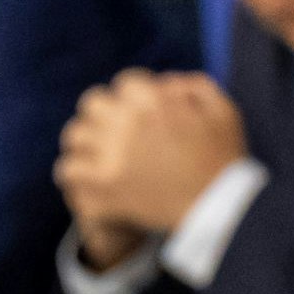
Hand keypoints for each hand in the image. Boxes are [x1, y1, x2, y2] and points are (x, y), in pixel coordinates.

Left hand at [54, 70, 245, 257]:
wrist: (220, 210)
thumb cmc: (225, 159)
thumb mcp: (222, 110)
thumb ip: (194, 86)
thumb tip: (165, 83)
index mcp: (153, 101)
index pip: (125, 84)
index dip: (134, 97)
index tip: (140, 114)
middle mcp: (127, 124)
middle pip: (92, 104)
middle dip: (103, 114)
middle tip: (111, 132)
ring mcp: (112, 157)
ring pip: (75, 136)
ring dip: (85, 143)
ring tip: (94, 155)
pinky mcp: (105, 189)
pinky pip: (68, 172)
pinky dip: (75, 175)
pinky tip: (87, 179)